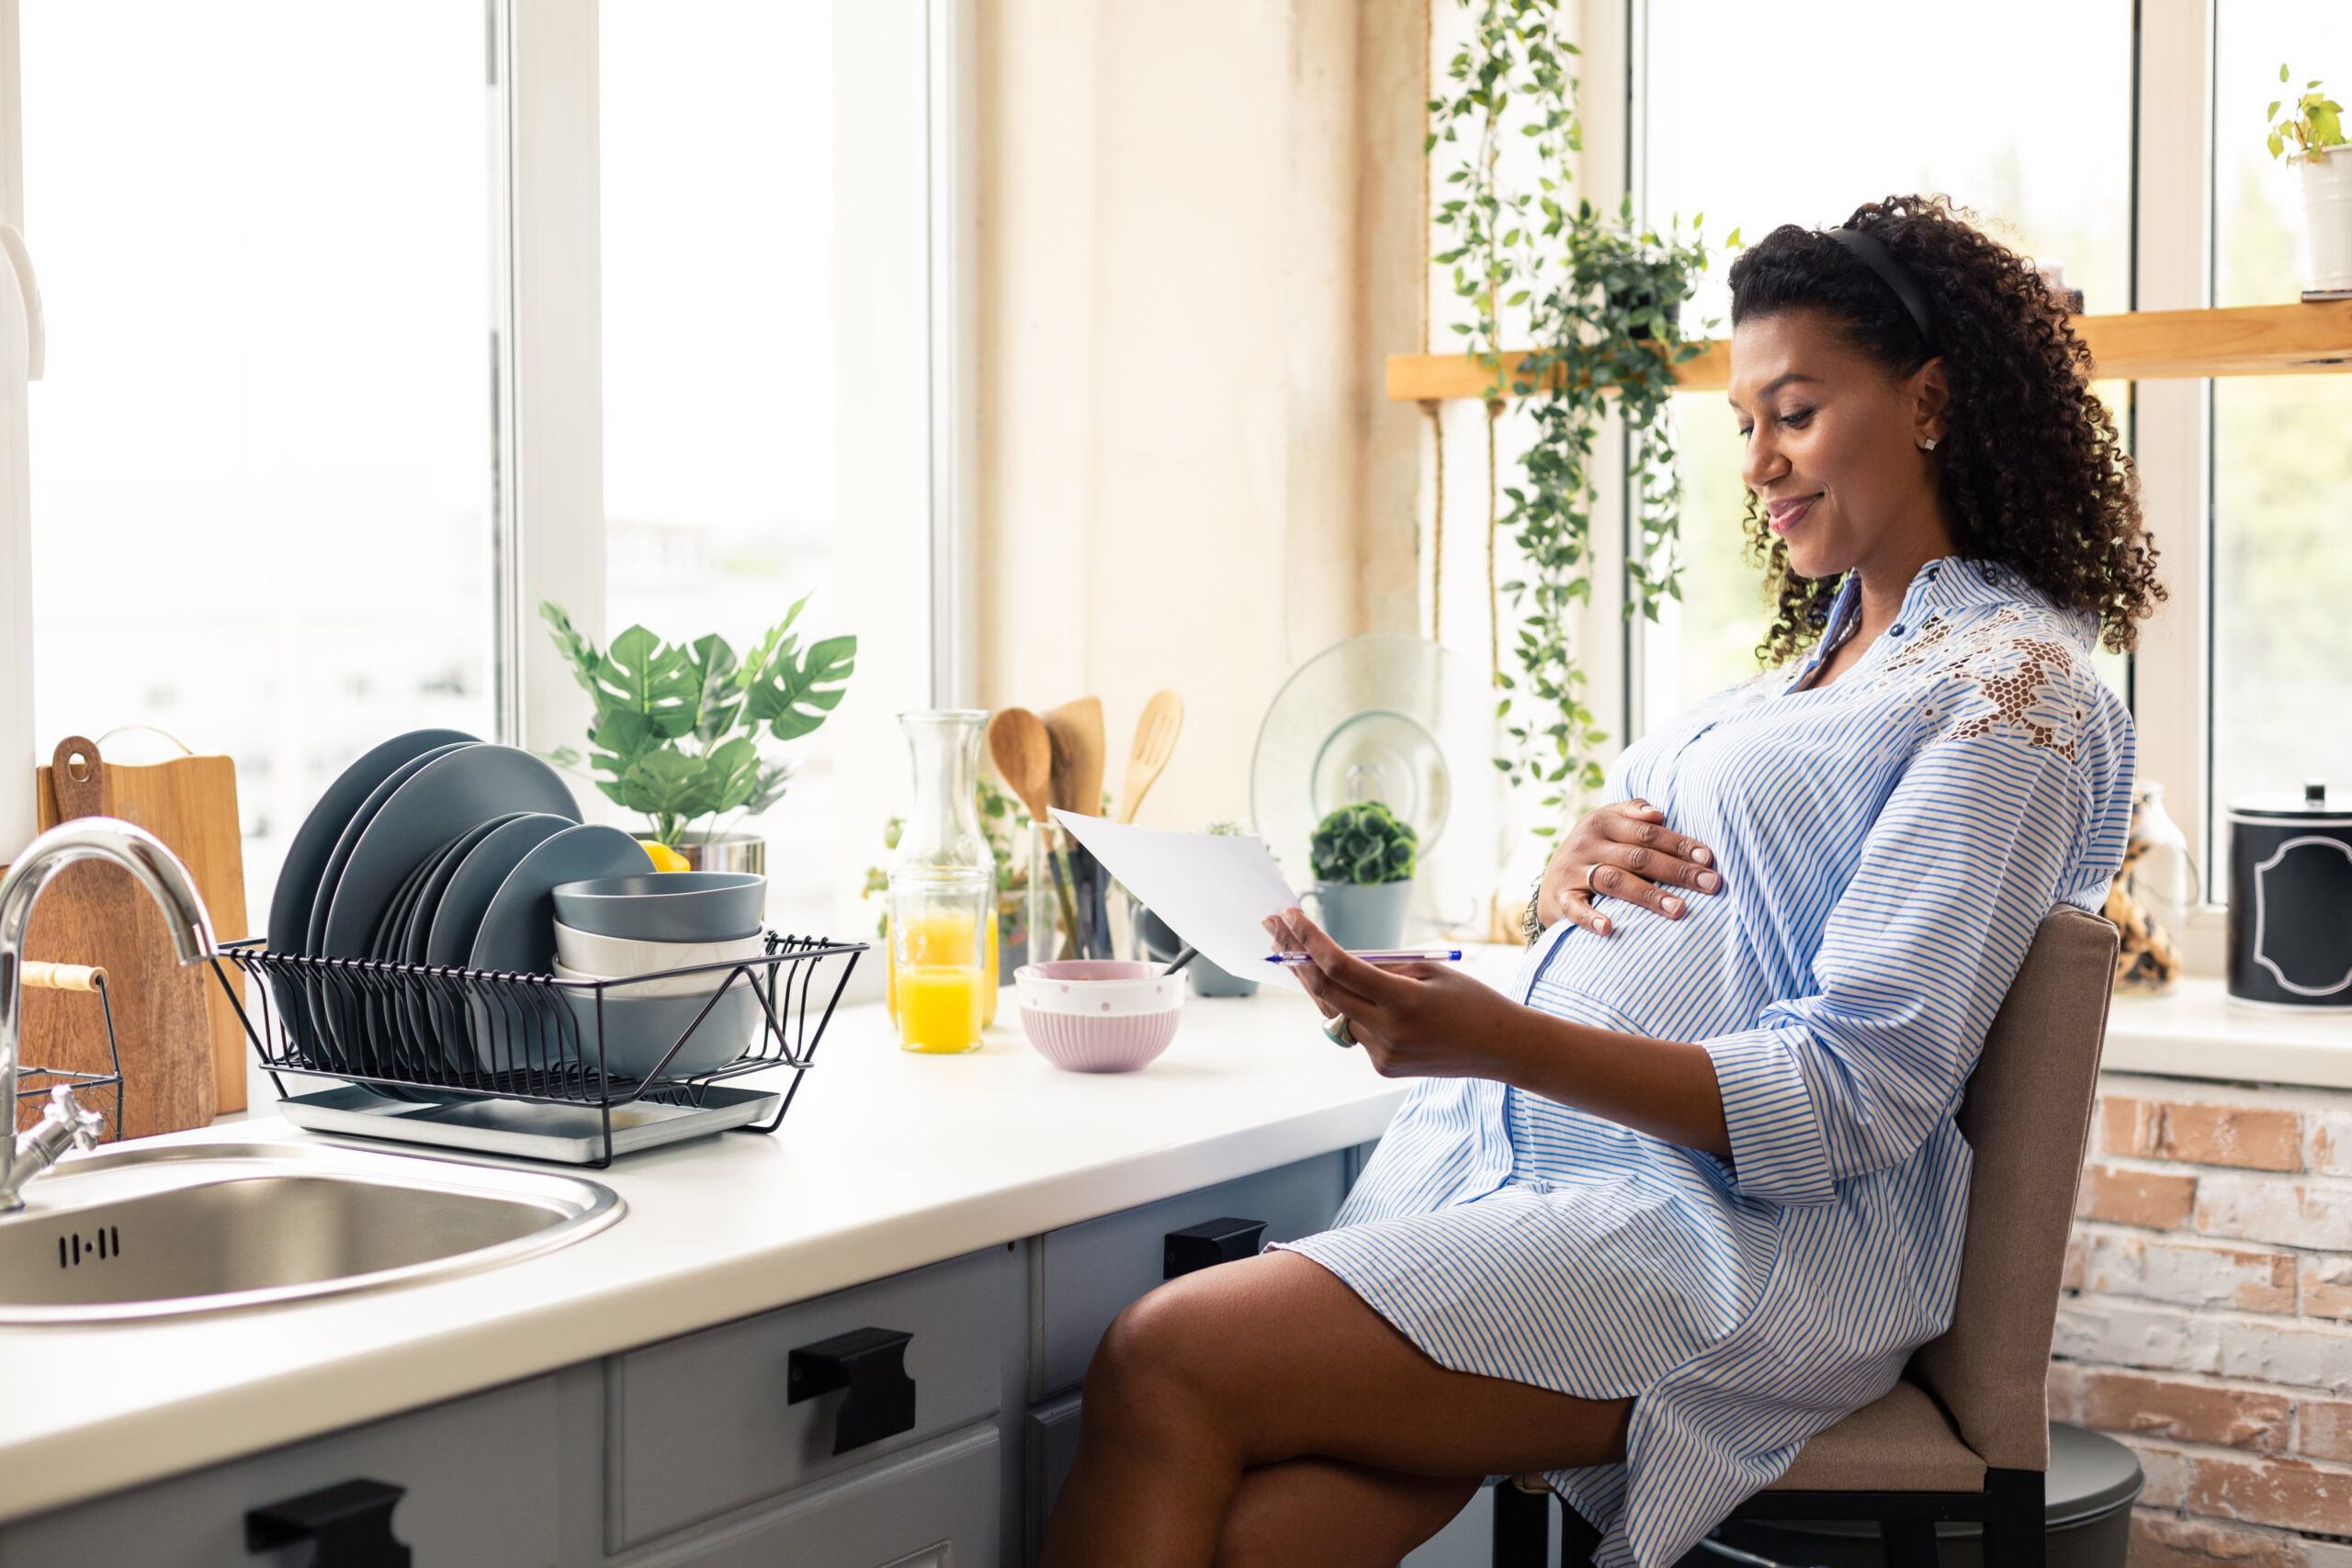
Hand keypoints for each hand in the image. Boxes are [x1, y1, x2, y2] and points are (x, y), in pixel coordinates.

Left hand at [1263, 908, 1524, 1079]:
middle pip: (1323, 990)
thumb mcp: (1427, 970)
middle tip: (1272, 927)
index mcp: (1402, 1001)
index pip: (1339, 966)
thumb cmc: (1470, 999)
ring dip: (1314, 981)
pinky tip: (1344, 988)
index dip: (1308, 938)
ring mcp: (1381, 1053)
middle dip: (1294, 955)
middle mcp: (1386, 1032)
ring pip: (1333, 1011)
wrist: (1501, 1048)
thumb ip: (1379, 966)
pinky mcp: (1381, 1066)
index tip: (1288, 915)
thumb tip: (1330, 958)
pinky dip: (1346, 1007)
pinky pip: (1352, 1030)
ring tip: (1293, 951)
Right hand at [1537, 800, 1719, 936]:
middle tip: (1710, 885)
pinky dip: (1590, 918)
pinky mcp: (1561, 898)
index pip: (1648, 833)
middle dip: (1677, 871)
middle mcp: (1586, 843)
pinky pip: (1576, 908)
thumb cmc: (1593, 851)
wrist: (1549, 884)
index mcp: (1601, 821)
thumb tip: (1659, 814)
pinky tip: (1609, 928)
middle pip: (1638, 856)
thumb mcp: (1607, 824)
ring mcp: (1573, 871)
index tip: (1709, 859)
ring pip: (1615, 881)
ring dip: (1648, 895)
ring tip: (1679, 909)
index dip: (1680, 845)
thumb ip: (1632, 813)